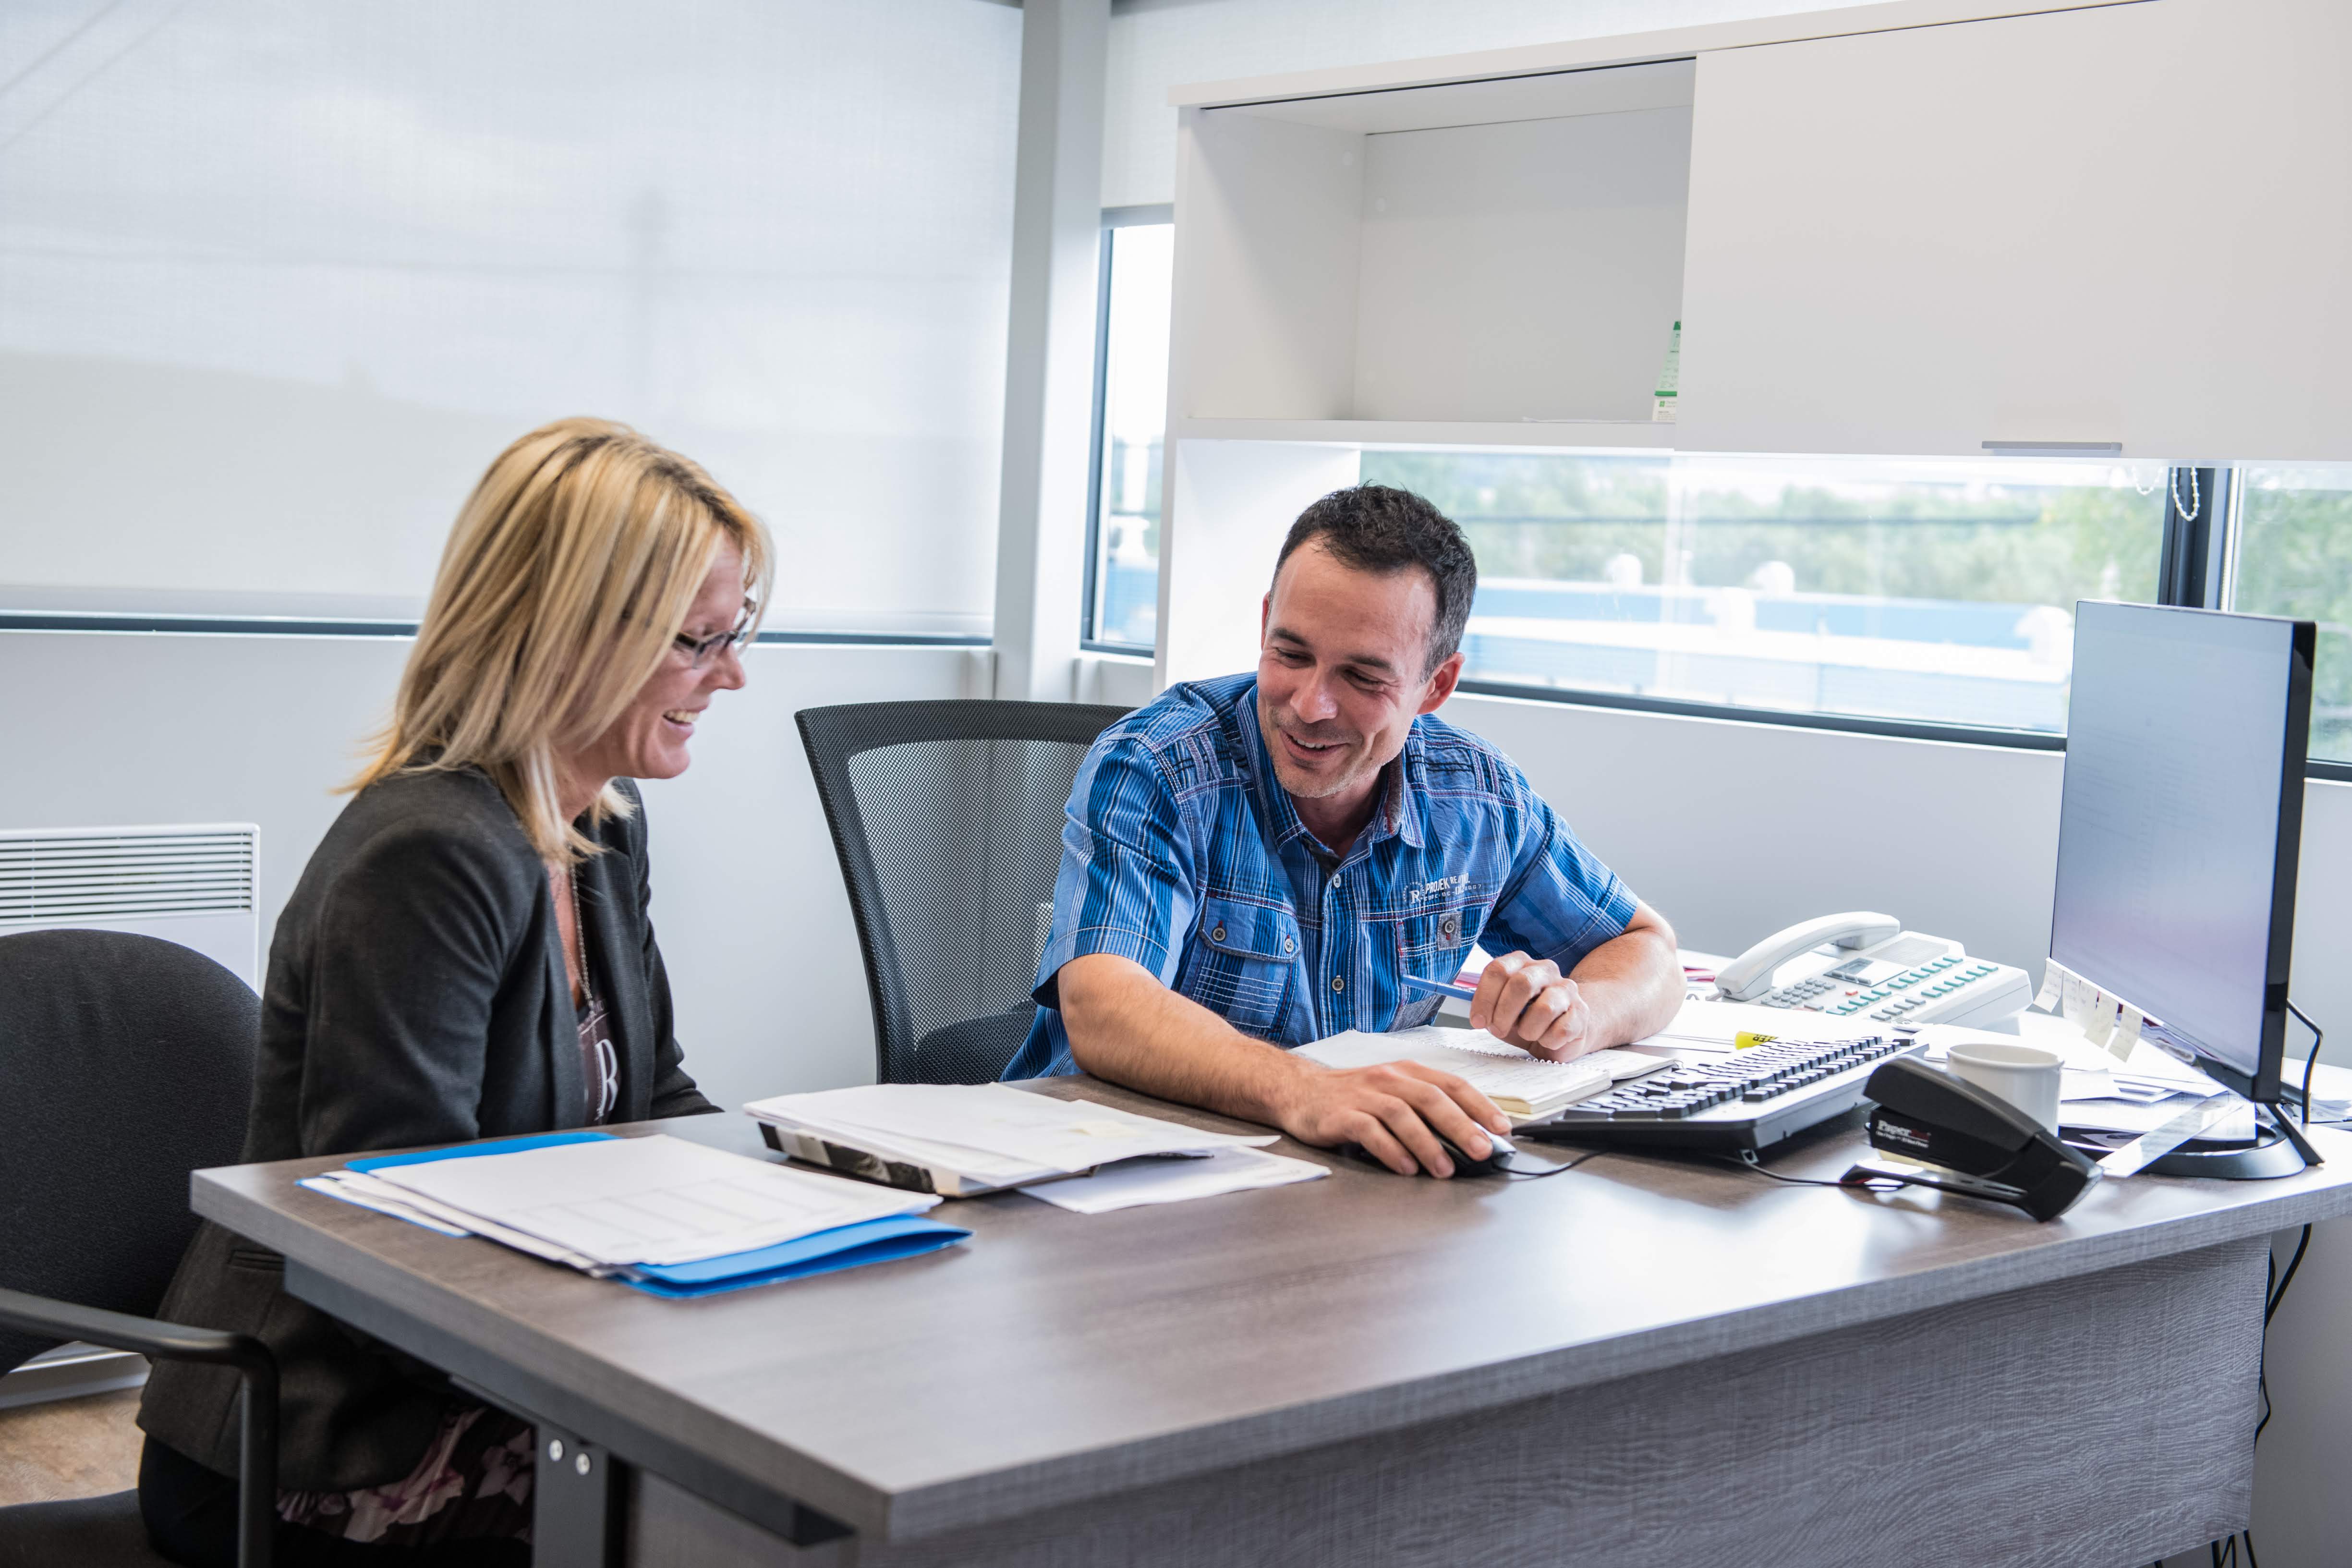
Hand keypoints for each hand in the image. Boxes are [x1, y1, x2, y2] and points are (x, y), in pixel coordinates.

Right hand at [1276, 1061, 1511, 1177]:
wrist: (1298, 1091)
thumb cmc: (1351, 1096)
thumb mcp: (1391, 1093)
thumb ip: (1423, 1110)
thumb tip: (1467, 1138)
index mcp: (1406, 1072)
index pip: (1451, 1084)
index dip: (1480, 1105)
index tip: (1502, 1127)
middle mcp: (1388, 1078)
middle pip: (1431, 1098)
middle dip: (1461, 1126)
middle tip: (1481, 1150)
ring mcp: (1363, 1095)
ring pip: (1403, 1115)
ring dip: (1428, 1143)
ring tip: (1445, 1169)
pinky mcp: (1341, 1115)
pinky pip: (1370, 1132)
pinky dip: (1391, 1151)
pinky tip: (1405, 1167)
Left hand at [1470, 951, 1594, 1060]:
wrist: (1564, 1030)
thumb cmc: (1527, 1018)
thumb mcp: (1500, 1009)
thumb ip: (1486, 1005)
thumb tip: (1473, 1011)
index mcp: (1521, 963)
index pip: (1498, 969)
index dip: (1484, 998)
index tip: (1478, 1021)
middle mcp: (1546, 970)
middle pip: (1520, 984)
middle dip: (1504, 1013)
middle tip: (1499, 1030)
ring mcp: (1567, 989)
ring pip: (1544, 1008)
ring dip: (1528, 1029)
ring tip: (1528, 1034)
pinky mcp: (1581, 1012)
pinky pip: (1560, 1030)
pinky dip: (1548, 1041)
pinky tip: (1547, 1039)